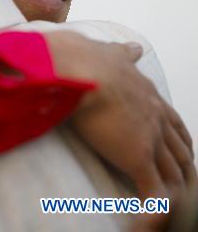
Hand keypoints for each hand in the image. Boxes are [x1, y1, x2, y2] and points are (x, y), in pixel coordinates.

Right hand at [45, 31, 196, 199]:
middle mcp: (155, 116)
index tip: (181, 147)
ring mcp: (149, 139)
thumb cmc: (85, 59)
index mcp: (147, 93)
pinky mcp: (137, 159)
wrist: (78, 68)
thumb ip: (123, 53)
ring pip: (174, 173)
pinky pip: (154, 194)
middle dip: (183, 166)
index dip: (177, 137)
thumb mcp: (110, 51)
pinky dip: (155, 211)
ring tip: (171, 208)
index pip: (172, 120)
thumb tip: (134, 47)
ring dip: (174, 192)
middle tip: (183, 181)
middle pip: (180, 149)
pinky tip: (149, 223)